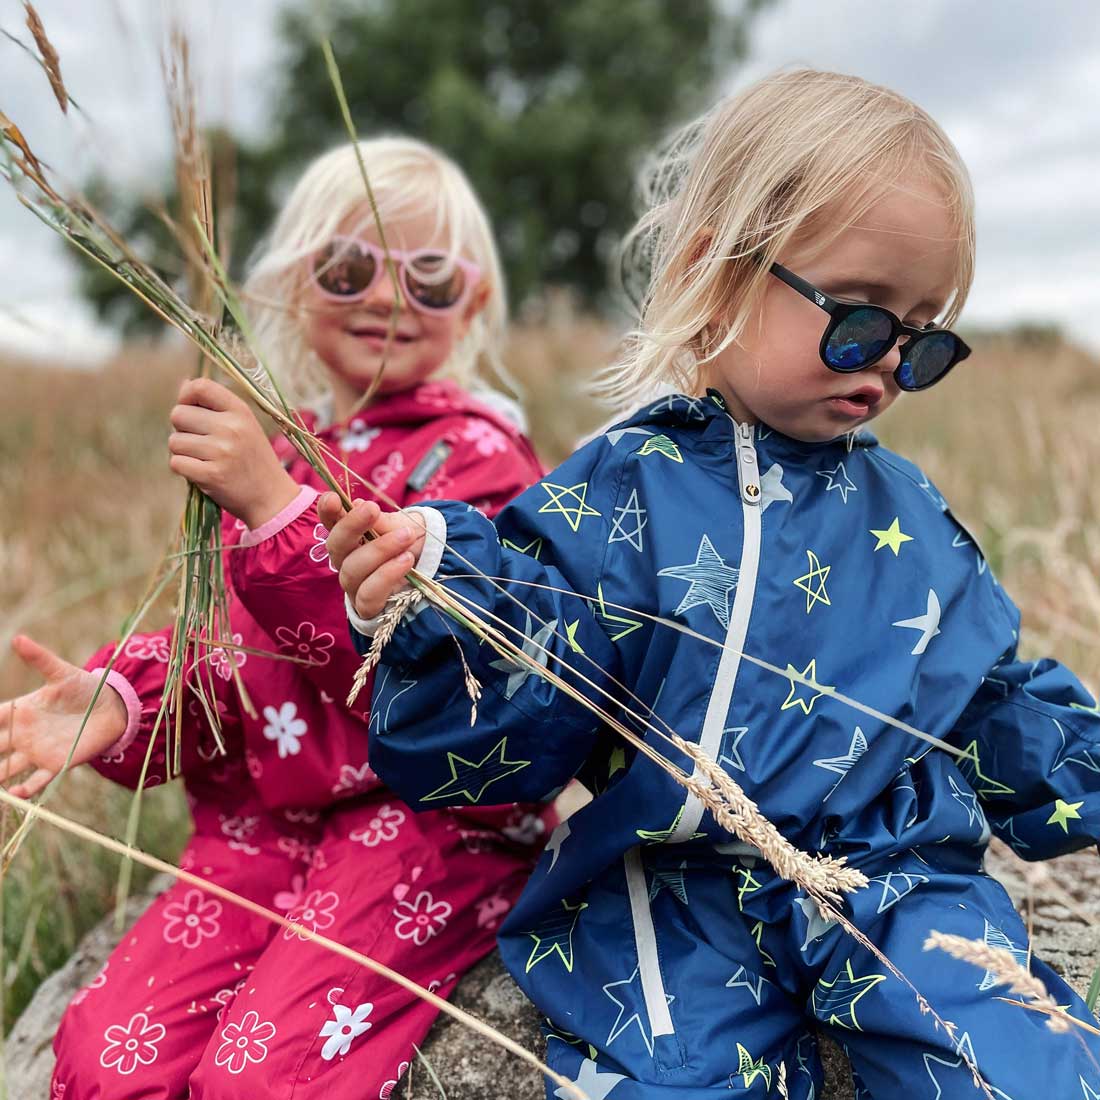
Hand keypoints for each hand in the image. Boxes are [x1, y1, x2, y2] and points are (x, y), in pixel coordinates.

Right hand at [0, 635, 128, 797]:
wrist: (113, 707)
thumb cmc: (85, 688)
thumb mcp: (62, 673)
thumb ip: (39, 659)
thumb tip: (18, 638)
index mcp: (20, 711)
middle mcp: (23, 734)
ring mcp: (37, 751)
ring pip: (6, 769)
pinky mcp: (56, 764)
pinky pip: (36, 780)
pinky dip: (24, 789)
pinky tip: (15, 793)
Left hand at [168, 378, 298, 528]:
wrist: (271, 497)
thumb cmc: (253, 459)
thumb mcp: (245, 426)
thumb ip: (216, 406)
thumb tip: (184, 384)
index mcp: (240, 411)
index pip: (200, 387)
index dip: (186, 396)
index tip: (191, 409)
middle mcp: (231, 428)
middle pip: (178, 414)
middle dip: (182, 429)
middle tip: (200, 442)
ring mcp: (221, 452)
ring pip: (174, 441)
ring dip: (182, 452)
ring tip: (204, 459)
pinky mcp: (211, 475)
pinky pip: (176, 463)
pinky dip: (184, 469)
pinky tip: (201, 472)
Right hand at [318, 494, 425, 619]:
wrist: (430, 567)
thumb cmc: (408, 541)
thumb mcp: (400, 525)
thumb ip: (381, 520)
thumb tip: (357, 506)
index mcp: (349, 536)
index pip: (330, 523)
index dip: (326, 511)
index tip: (333, 498)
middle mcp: (345, 560)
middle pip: (336, 545)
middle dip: (352, 525)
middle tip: (372, 508)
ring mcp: (353, 585)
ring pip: (353, 569)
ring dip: (380, 549)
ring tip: (406, 536)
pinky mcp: (366, 606)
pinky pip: (368, 594)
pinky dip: (387, 575)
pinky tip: (406, 561)